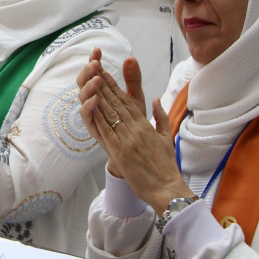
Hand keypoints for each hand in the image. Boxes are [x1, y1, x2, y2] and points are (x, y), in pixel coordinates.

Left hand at [77, 49, 192, 214]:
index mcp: (146, 126)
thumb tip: (156, 99)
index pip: (128, 102)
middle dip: (104, 85)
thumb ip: (161, 117)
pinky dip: (98, 118)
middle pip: (117, 104)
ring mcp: (129, 140)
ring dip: (98, 97)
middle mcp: (137, 129)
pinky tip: (91, 107)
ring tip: (89, 81)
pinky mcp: (121, 153)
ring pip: (111, 114)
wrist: (168, 189)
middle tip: (93, 69)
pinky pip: (107, 132)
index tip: (105, 73)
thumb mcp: (166, 137)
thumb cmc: (166, 166)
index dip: (115, 87)